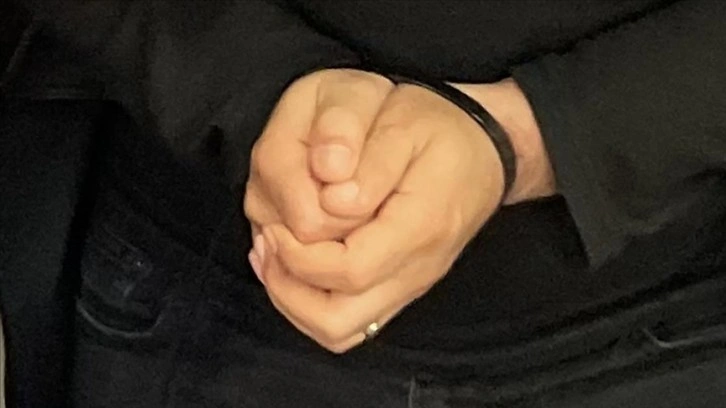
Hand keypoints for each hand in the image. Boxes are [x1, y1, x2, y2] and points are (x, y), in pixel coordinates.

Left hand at [256, 78, 555, 352]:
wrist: (482, 150)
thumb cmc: (437, 129)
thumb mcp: (402, 118)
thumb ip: (370, 157)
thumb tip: (332, 200)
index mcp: (421, 227)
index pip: (349, 270)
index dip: (299, 253)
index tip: (277, 221)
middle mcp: (416, 270)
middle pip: (337, 320)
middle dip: (287, 286)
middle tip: (270, 239)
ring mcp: (408, 286)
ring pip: (339, 331)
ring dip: (294, 299)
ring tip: (274, 252)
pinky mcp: (398, 289)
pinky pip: (348, 323)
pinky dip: (309, 302)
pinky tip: (292, 263)